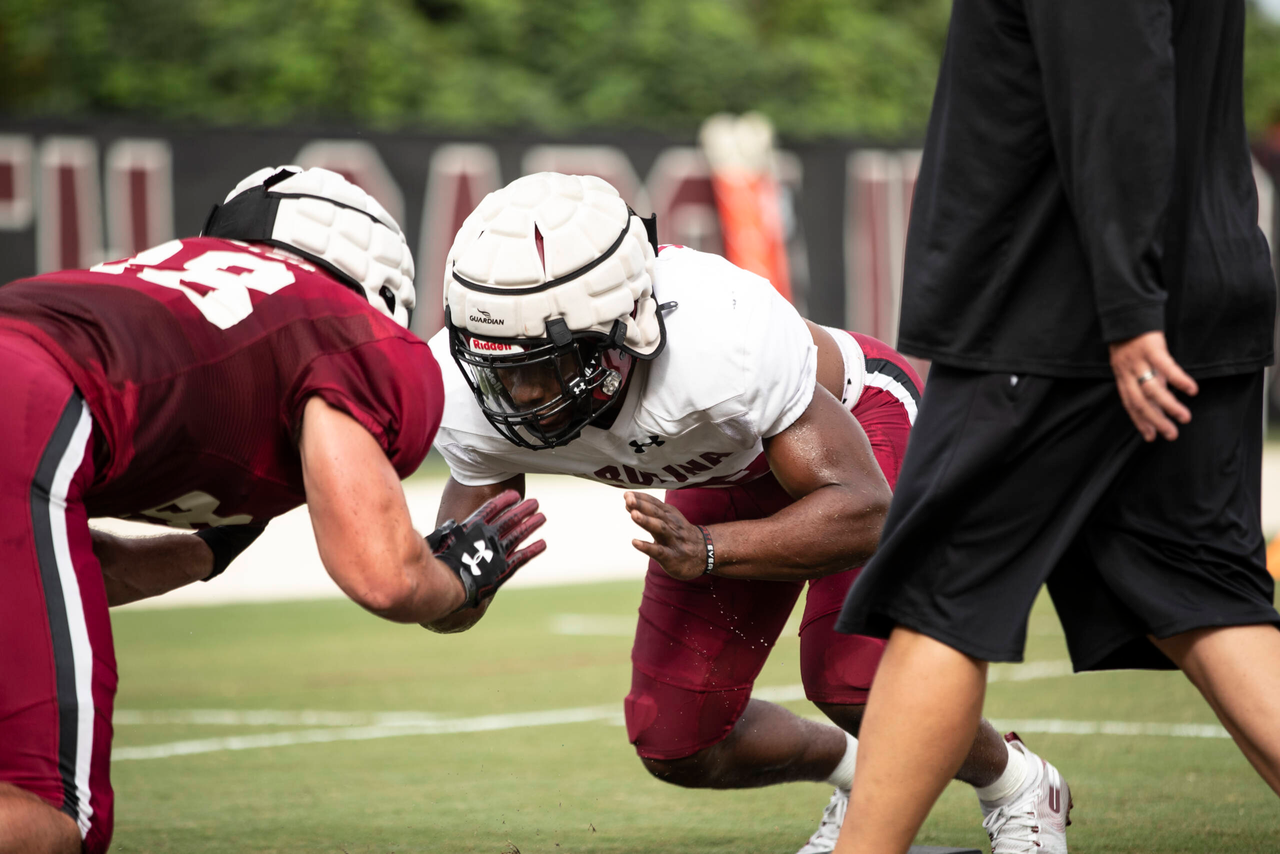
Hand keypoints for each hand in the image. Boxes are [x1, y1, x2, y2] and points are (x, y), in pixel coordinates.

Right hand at [428, 489, 545, 610]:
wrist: (448, 583)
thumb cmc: (438, 562)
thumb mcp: (440, 540)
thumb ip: (448, 531)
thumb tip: (452, 525)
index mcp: (472, 527)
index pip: (492, 508)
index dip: (505, 500)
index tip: (515, 494)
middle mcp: (488, 536)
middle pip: (510, 518)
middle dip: (523, 509)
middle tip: (535, 502)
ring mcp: (498, 552)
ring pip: (519, 534)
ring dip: (532, 525)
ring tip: (542, 517)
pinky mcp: (504, 568)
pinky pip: (522, 556)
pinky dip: (533, 549)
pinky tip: (543, 544)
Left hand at [625, 491, 707, 580]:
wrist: (704, 553)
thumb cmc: (679, 535)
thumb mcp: (667, 520)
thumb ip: (648, 513)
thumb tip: (627, 503)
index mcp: (670, 515)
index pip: (655, 504)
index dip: (642, 498)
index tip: (627, 494)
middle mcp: (672, 525)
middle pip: (657, 513)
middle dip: (642, 505)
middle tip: (628, 499)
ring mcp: (672, 540)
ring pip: (660, 528)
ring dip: (647, 521)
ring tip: (633, 514)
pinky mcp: (671, 557)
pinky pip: (658, 551)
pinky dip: (647, 546)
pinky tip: (635, 542)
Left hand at [1108, 331, 1197, 441]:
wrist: (1126, 309)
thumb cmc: (1131, 338)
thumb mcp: (1132, 361)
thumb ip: (1145, 379)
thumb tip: (1159, 401)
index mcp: (1121, 375)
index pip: (1129, 403)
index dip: (1139, 421)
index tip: (1150, 437)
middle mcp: (1126, 371)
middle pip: (1139, 401)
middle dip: (1155, 420)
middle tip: (1171, 435)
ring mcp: (1138, 360)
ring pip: (1152, 388)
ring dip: (1169, 406)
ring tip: (1184, 418)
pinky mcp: (1151, 347)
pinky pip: (1165, 366)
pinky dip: (1178, 379)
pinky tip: (1191, 390)